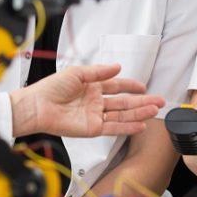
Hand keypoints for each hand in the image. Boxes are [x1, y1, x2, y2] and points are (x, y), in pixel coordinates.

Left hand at [12, 63, 164, 137]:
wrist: (37, 106)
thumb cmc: (52, 88)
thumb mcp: (77, 73)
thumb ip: (99, 72)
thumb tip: (118, 67)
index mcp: (92, 87)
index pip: (117, 86)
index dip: (130, 86)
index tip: (143, 86)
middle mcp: (96, 102)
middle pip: (124, 102)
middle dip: (142, 101)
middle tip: (159, 100)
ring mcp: (95, 116)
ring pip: (122, 115)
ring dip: (139, 113)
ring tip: (155, 110)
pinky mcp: (92, 129)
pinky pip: (113, 127)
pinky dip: (127, 126)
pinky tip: (140, 124)